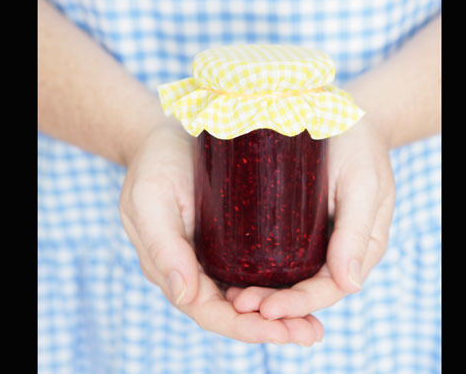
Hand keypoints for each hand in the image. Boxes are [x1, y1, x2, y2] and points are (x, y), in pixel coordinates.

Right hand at [119, 121, 325, 344]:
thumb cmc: (156, 162)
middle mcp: (198, 269)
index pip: (209, 311)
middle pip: (235, 311)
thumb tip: (185, 296)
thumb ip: (162, 245)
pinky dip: (284, 285)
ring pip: (251, 295)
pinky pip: (260, 270)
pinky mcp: (237, 238)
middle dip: (272, 327)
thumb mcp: (150, 198)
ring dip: (283, 314)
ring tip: (315, 325)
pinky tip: (311, 287)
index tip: (281, 332)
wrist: (170, 131)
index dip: (244, 327)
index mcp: (173, 268)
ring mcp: (218, 255)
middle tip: (311, 334)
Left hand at [225, 116, 395, 321]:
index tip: (267, 310)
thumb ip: (357, 230)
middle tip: (238, 305)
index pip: (329, 289)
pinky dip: (255, 270)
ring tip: (229, 298)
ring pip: (287, 278)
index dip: (300, 304)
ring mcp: (311, 238)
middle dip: (273, 304)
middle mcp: (334, 249)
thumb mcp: (362, 183)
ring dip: (260, 292)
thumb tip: (350, 285)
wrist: (339, 112)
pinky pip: (274, 255)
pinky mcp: (290, 223)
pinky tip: (228, 273)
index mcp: (359, 248)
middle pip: (304, 289)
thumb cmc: (357, 145)